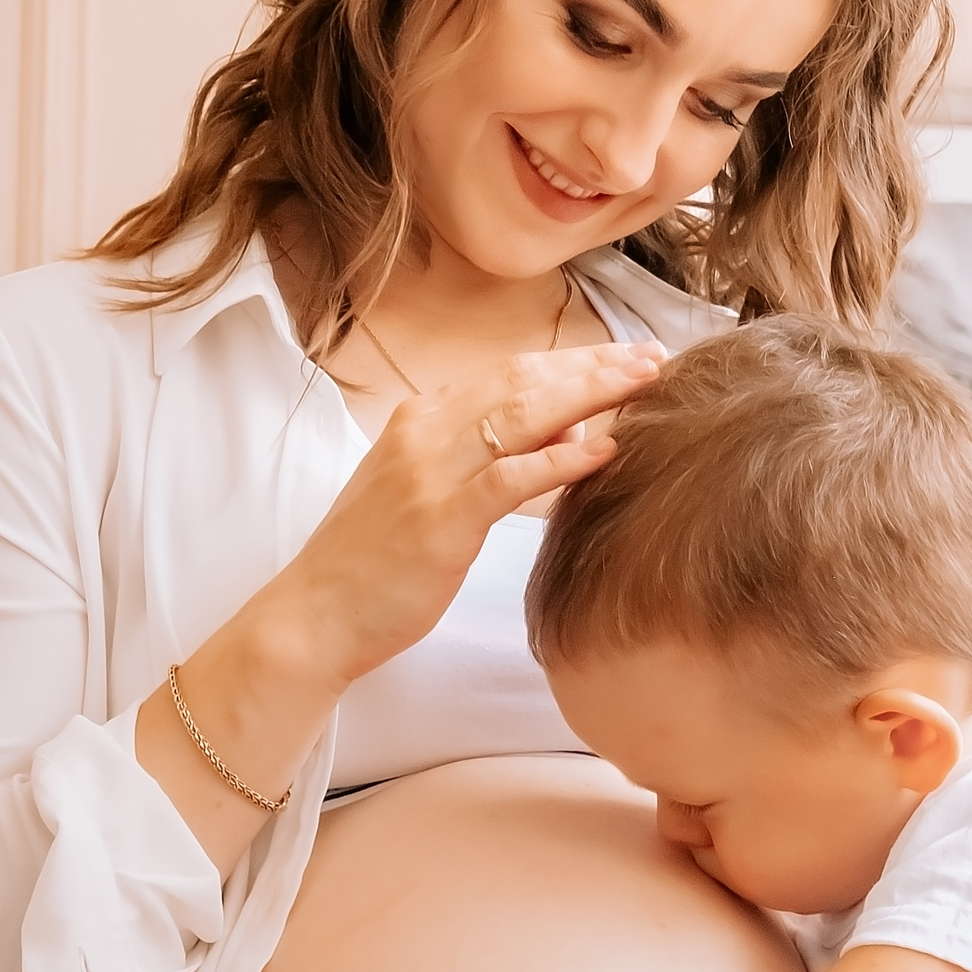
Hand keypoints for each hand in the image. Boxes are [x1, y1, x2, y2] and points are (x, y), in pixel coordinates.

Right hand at [138, 342, 664, 873]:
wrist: (315, 617)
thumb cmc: (377, 561)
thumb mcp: (431, 492)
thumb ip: (492, 458)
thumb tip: (568, 434)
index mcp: (422, 418)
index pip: (512, 371)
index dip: (575, 360)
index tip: (629, 355)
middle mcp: (425, 430)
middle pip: (525, 381)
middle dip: (596, 366)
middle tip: (656, 357)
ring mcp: (430, 471)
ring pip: (522, 414)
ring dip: (591, 394)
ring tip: (647, 384)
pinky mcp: (439, 517)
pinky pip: (509, 478)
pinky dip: (560, 460)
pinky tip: (607, 448)